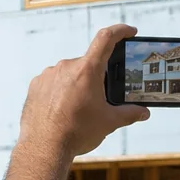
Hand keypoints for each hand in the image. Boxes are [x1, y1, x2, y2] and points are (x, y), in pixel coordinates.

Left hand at [18, 25, 149, 159]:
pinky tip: (63, 110)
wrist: (44, 148)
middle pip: (88, 63)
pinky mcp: (36, 85)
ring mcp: (48, 75)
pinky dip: (60, 91)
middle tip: (100, 98)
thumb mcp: (109, 122)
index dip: (120, 31)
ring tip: (78, 109)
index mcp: (87, 70)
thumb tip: (144, 112)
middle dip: (97, 77)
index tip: (129, 32)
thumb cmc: (77, 133)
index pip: (107, 39)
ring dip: (77, 85)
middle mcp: (66, 67)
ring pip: (70, 74)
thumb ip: (129, 113)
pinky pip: (53, 82)